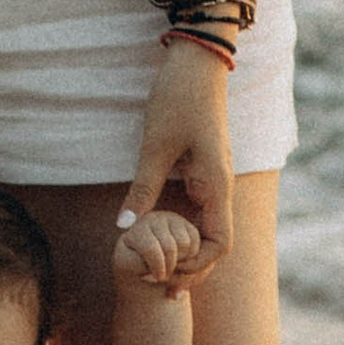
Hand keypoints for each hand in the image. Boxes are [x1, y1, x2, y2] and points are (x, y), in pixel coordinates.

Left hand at [118, 38, 233, 285]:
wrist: (196, 60)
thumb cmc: (178, 97)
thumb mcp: (155, 145)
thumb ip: (142, 187)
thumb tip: (123, 228)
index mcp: (216, 185)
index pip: (219, 245)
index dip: (195, 266)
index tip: (164, 273)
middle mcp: (220, 186)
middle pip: (214, 244)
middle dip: (190, 267)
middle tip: (157, 284)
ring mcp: (213, 178)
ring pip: (206, 228)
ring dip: (185, 251)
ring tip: (156, 268)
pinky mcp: (203, 168)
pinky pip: (198, 210)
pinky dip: (182, 230)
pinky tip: (159, 235)